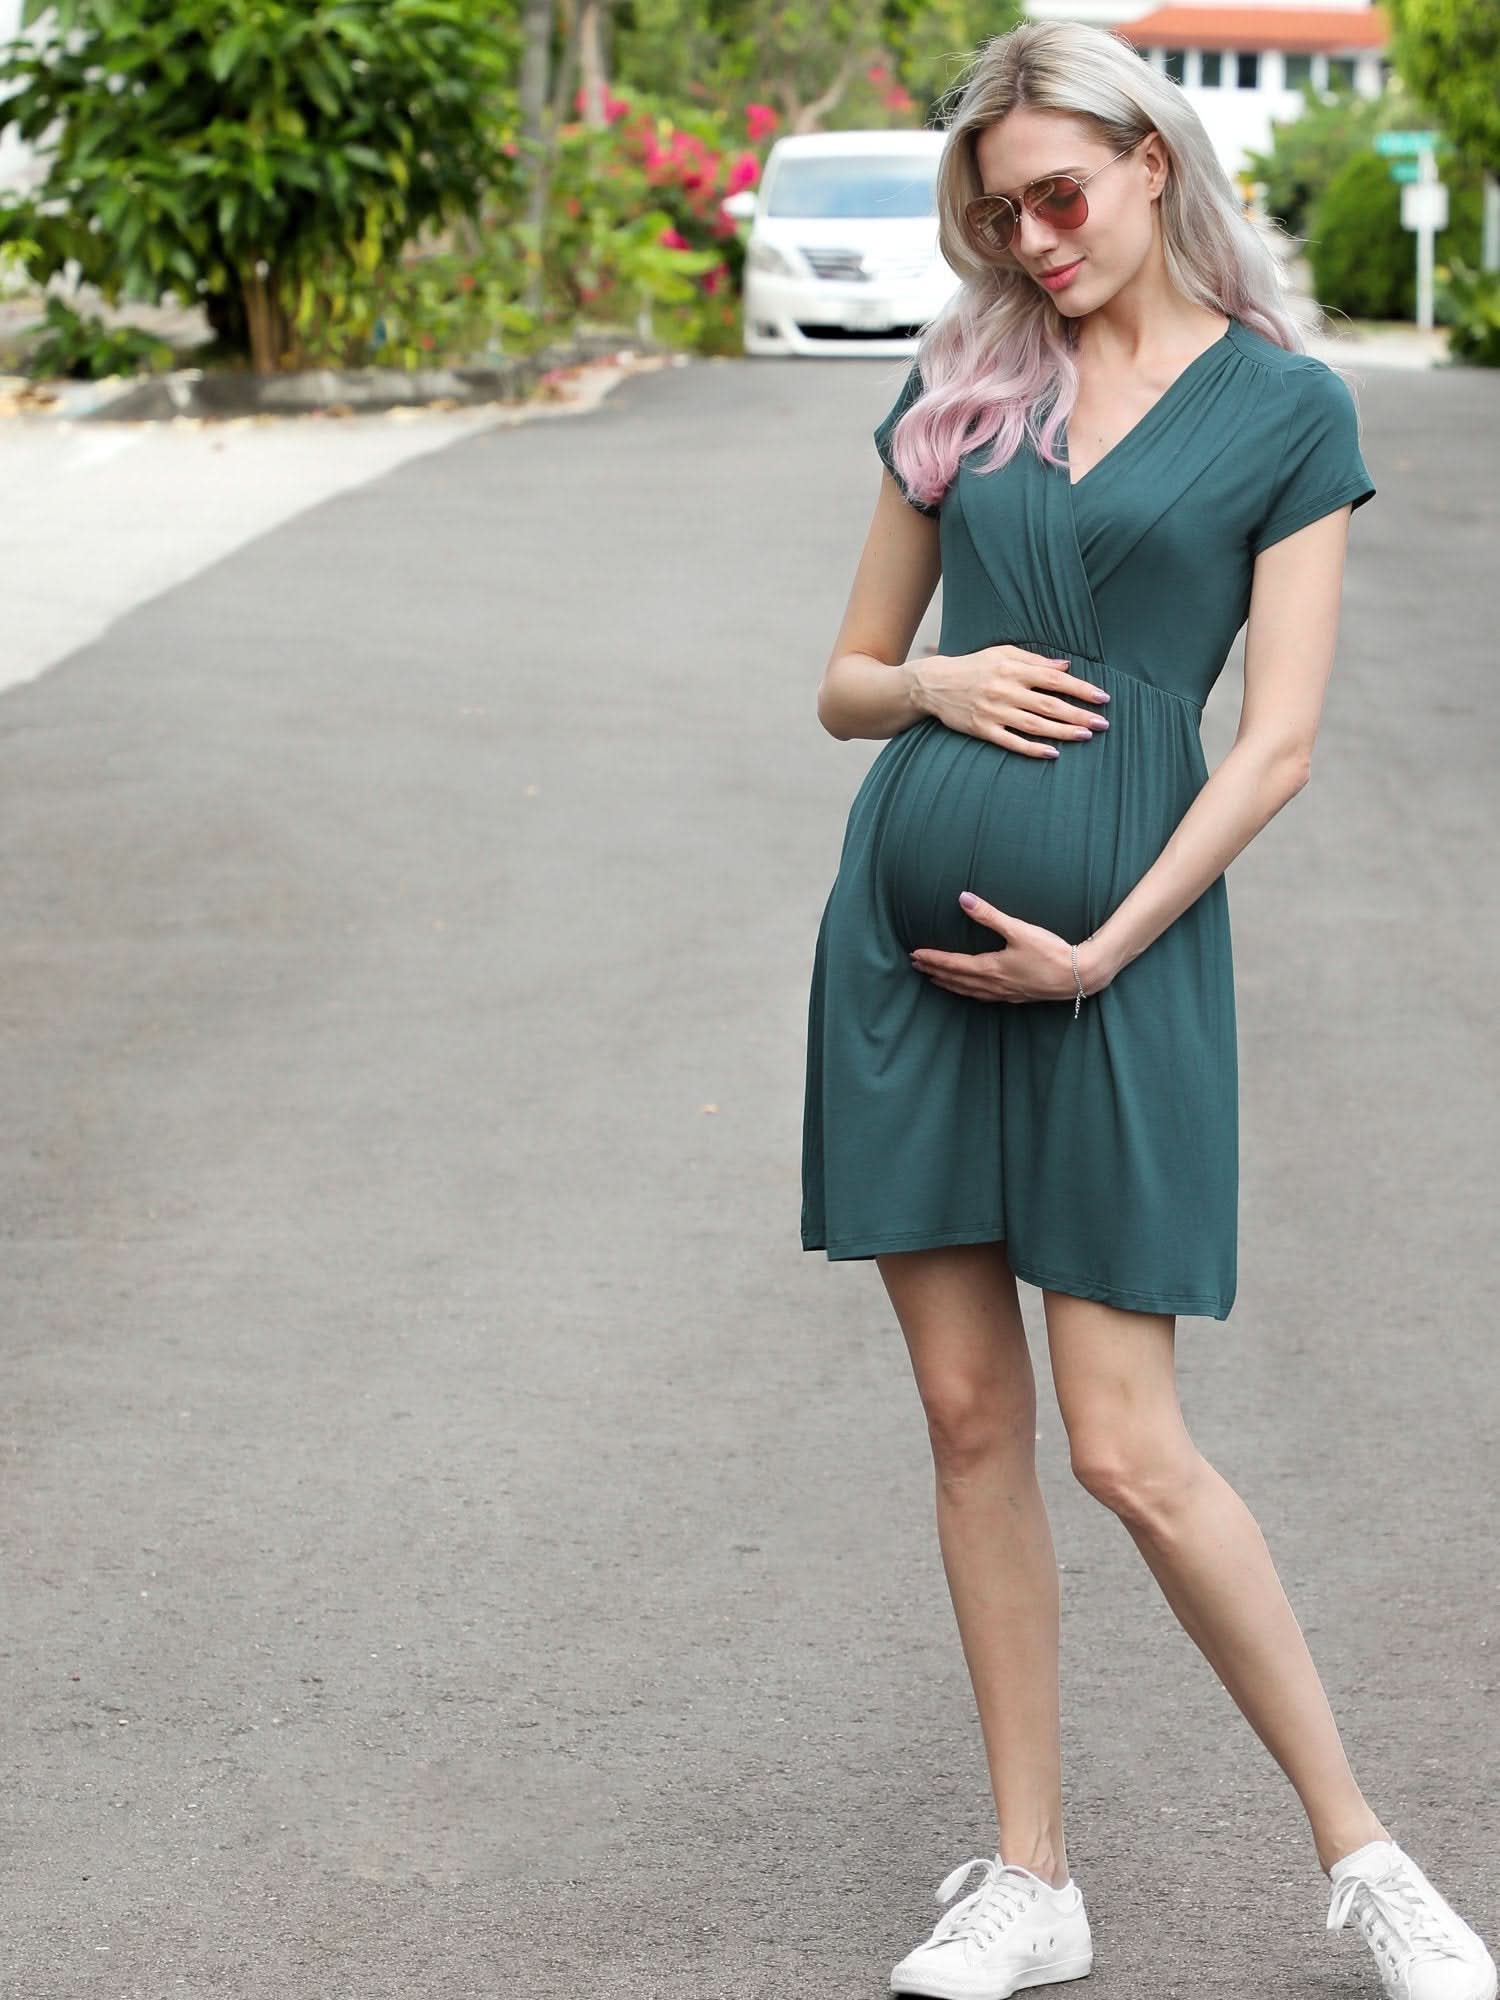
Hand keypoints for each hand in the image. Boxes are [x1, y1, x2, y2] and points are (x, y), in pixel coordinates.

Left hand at [910, 891, 1111, 1003]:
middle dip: (934, 972)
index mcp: (990, 968)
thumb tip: (963, 898)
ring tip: (934, 980)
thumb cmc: (1050, 952)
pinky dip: (968, 993)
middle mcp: (993, 984)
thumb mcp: (1018, 929)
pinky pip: (983, 997)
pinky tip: (970, 992)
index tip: (915, 955)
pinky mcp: (1016, 997)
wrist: (1079, 976)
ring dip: (949, 985)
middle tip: (916, 967)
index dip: (933, 959)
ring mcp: (1005, 993)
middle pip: (956, 980)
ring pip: (968, 992)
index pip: (953, 964)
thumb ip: (989, 915)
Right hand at [911, 644, 1110, 756]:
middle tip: (1103, 723)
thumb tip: (1066, 667)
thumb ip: (1034, 660)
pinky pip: (1012, 741)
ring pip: (1035, 725)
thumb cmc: (973, 666)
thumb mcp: (1002, 653)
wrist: (934, 684)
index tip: (1102, 698)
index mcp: (1012, 668)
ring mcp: (994, 712)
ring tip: (1086, 736)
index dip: (1081, 689)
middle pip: (1049, 705)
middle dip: (1079, 715)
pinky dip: (1033, 749)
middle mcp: (1005, 690)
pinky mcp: (983, 729)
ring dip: (1063, 732)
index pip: (1055, 679)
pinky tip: (1053, 754)